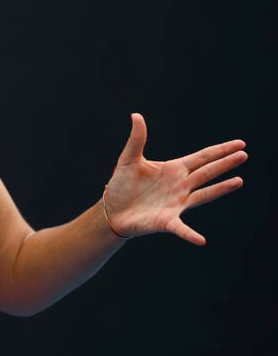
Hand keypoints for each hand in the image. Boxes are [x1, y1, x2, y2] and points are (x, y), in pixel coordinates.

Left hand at [103, 113, 246, 243]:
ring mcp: (177, 204)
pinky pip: (181, 229)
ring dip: (220, 189)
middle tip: (244, 154)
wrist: (112, 210)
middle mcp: (180, 186)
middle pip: (207, 172)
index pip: (201, 157)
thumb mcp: (129, 159)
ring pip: (203, 195)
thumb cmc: (122, 185)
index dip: (219, 150)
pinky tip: (201, 240)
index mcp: (174, 170)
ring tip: (239, 181)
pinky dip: (190, 234)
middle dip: (225, 163)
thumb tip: (136, 115)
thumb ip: (136, 139)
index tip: (239, 144)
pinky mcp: (167, 221)